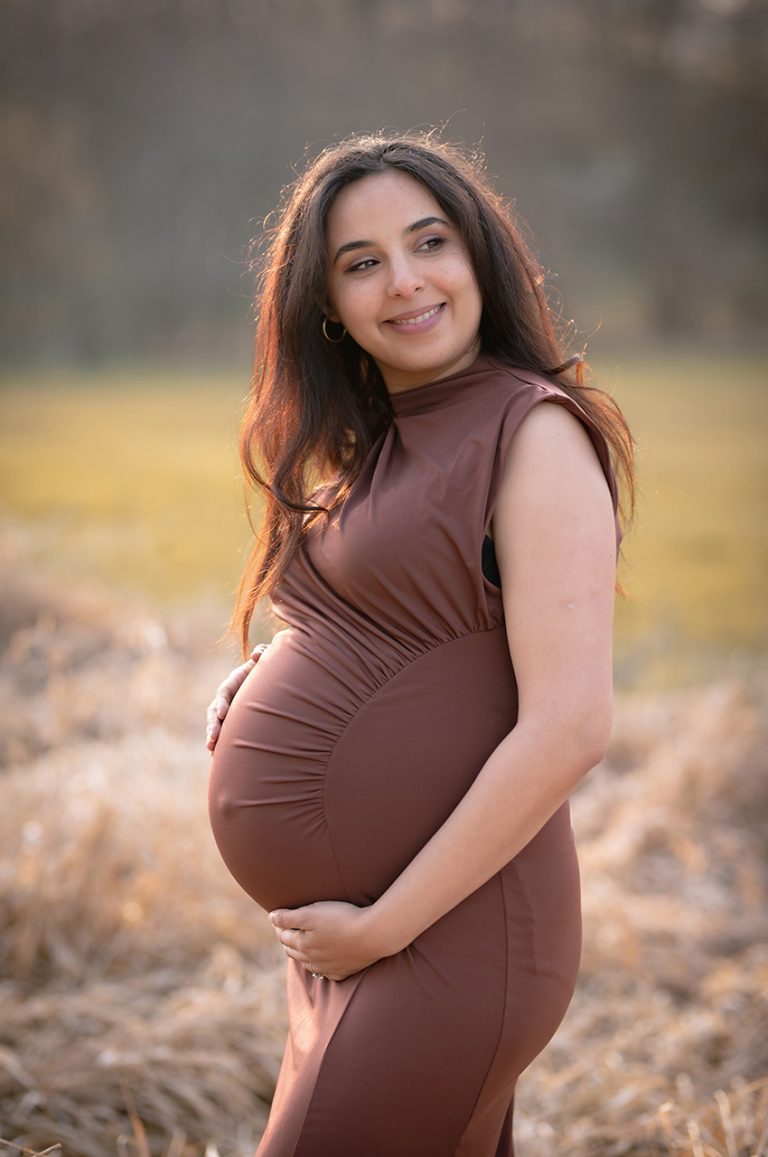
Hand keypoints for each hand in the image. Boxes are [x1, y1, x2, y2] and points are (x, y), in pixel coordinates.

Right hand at [206, 643, 268, 752]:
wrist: (264, 683)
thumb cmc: (264, 670)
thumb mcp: (265, 659)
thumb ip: (263, 654)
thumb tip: (257, 655)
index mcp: (232, 684)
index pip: (223, 693)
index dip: (221, 703)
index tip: (223, 713)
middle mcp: (225, 699)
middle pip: (214, 713)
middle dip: (213, 726)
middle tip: (213, 738)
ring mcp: (226, 712)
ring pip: (215, 725)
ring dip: (212, 737)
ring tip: (212, 750)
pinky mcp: (231, 722)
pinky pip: (223, 734)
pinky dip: (220, 745)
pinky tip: (219, 758)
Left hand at [269, 901, 387, 981]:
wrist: (372, 935)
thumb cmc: (341, 919)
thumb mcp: (311, 913)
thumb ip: (288, 917)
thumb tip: (271, 918)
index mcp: (302, 945)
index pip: (283, 936)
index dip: (280, 925)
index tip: (278, 918)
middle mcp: (311, 960)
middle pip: (293, 951)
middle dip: (288, 940)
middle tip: (287, 931)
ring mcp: (327, 968)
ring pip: (308, 963)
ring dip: (302, 954)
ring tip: (301, 945)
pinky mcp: (343, 972)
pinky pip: (326, 971)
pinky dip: (320, 965)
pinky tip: (322, 960)